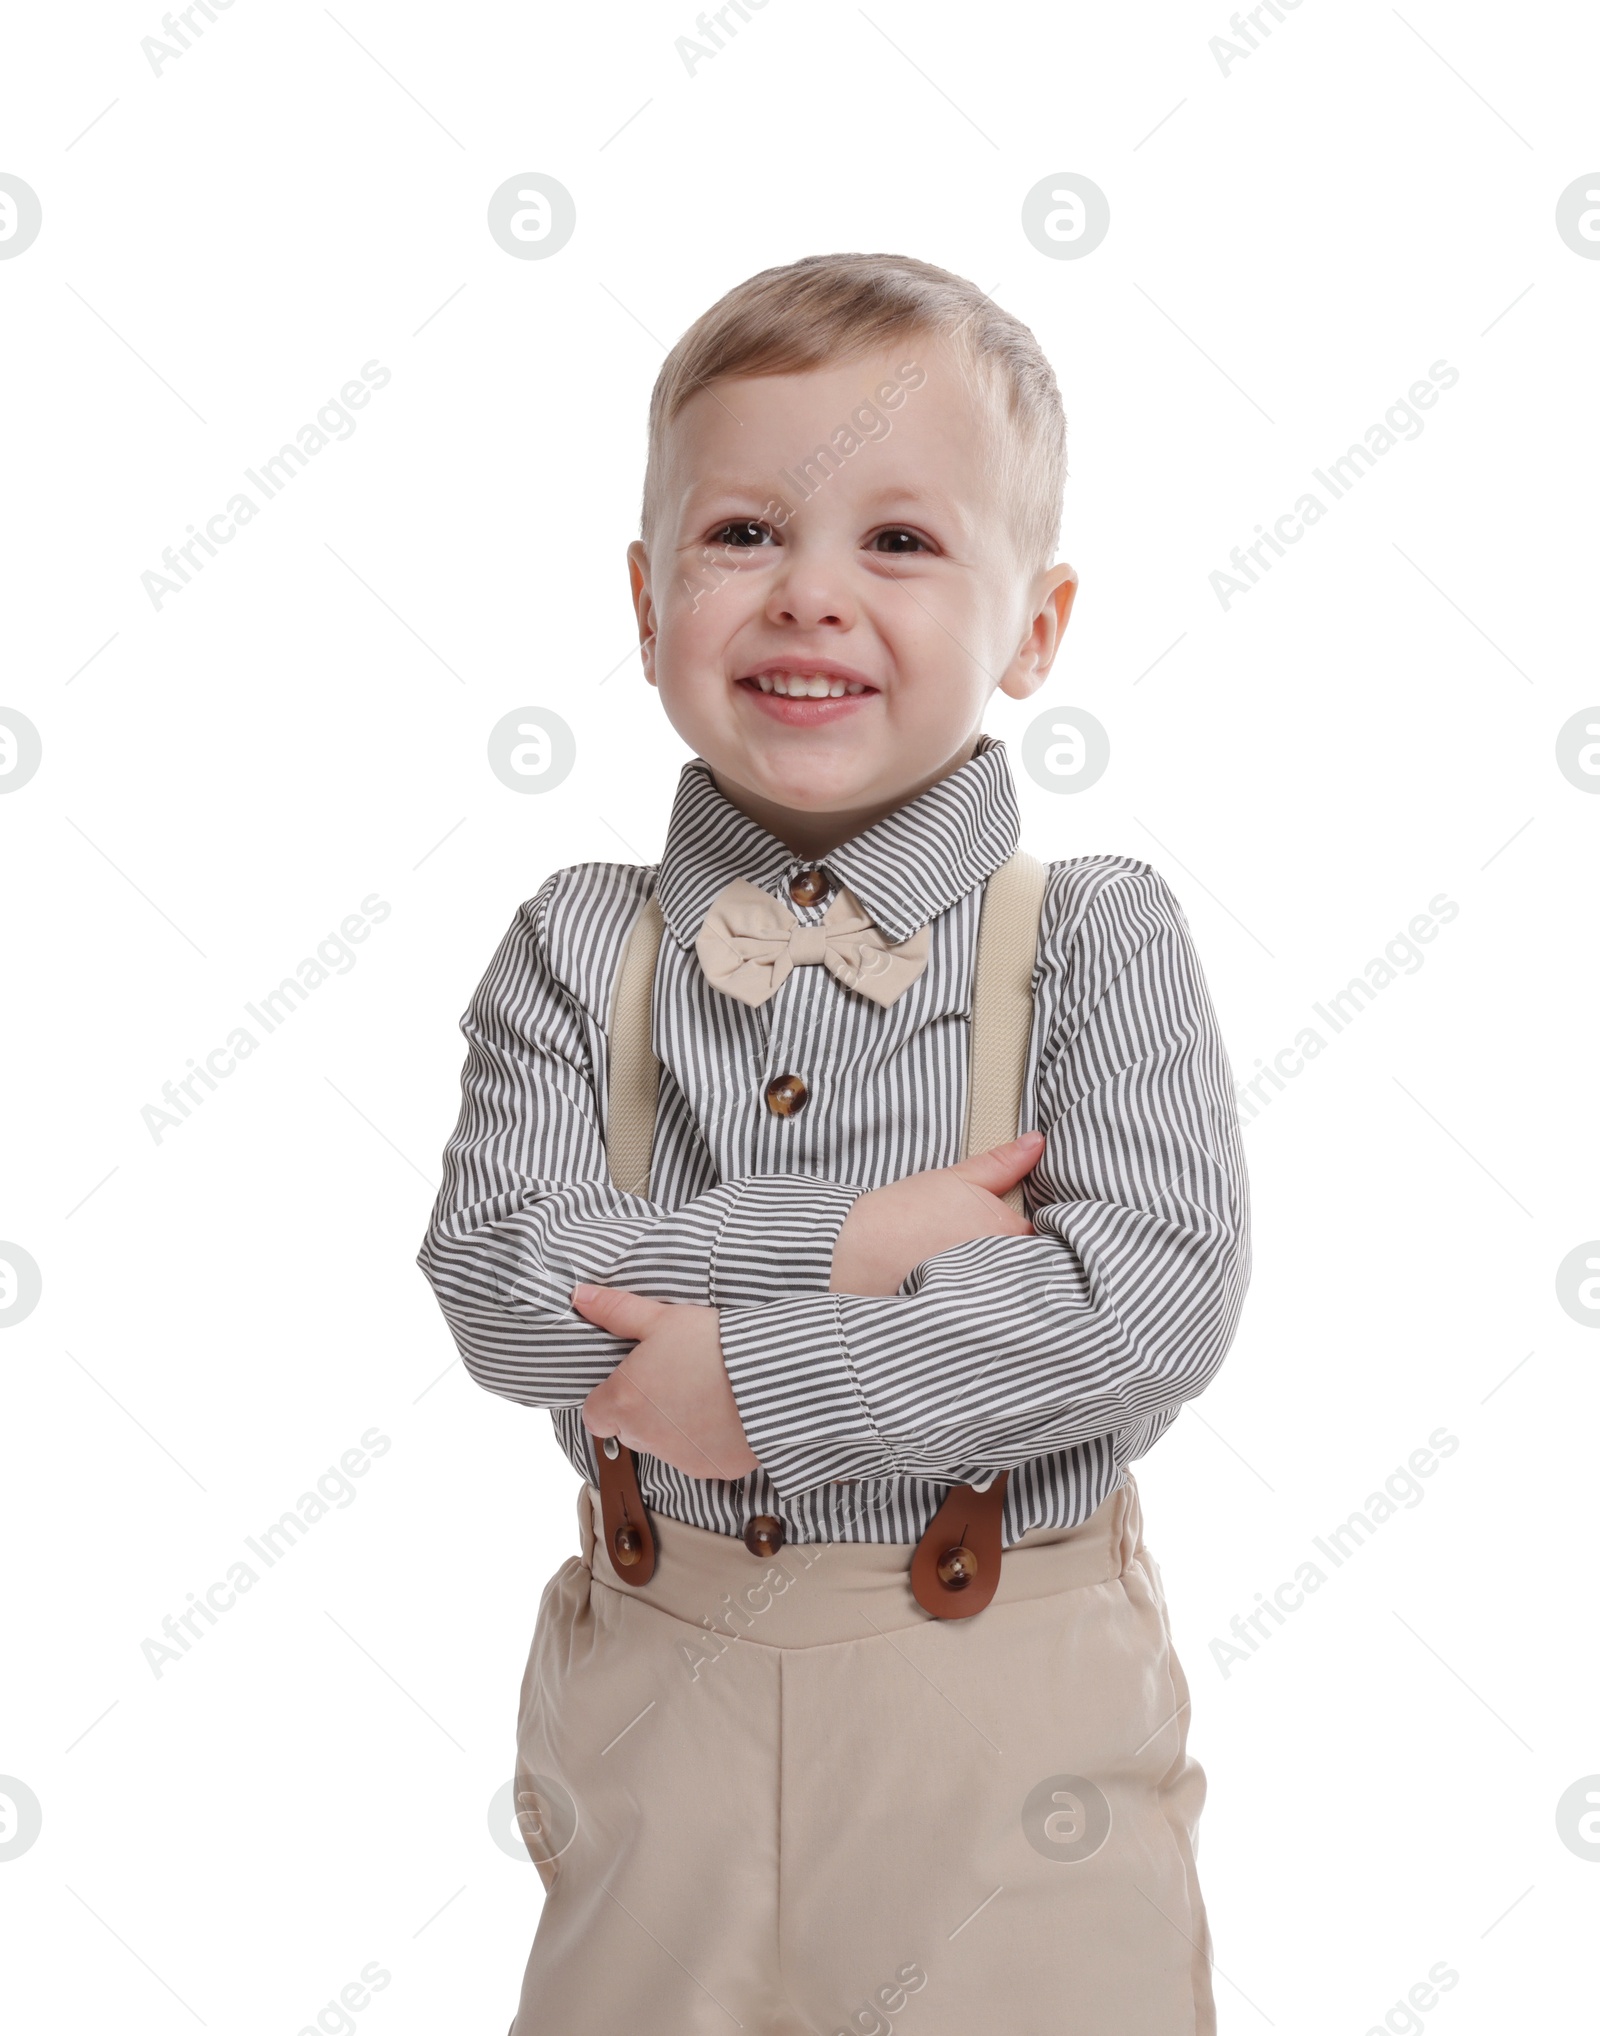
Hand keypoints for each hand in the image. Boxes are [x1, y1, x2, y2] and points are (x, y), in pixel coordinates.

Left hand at [573, 1284, 758, 1481]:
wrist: (769, 1374)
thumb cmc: (711, 1343)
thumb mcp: (662, 1318)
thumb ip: (617, 1311)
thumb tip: (581, 1297)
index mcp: (624, 1402)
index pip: (594, 1415)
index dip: (610, 1398)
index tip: (633, 1379)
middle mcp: (645, 1437)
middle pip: (629, 1430)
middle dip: (644, 1410)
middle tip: (675, 1378)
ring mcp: (679, 1458)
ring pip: (664, 1445)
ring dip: (675, 1426)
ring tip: (705, 1391)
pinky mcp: (712, 1469)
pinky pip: (700, 1457)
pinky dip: (707, 1440)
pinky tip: (726, 1412)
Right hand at [829, 1130, 1044, 1295]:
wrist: (857, 1251)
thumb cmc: (905, 1214)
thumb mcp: (959, 1177)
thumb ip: (1003, 1162)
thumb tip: (1037, 1142)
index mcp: (1011, 1234)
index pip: (1047, 1236)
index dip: (1040, 1230)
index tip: (1024, 1226)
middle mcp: (1006, 1271)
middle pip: (1033, 1266)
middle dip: (1025, 1259)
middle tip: (996, 1247)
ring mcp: (987, 1299)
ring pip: (1012, 1289)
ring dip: (1006, 1281)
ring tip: (980, 1269)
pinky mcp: (964, 1319)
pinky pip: (988, 1310)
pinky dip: (984, 1303)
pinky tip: (965, 1291)